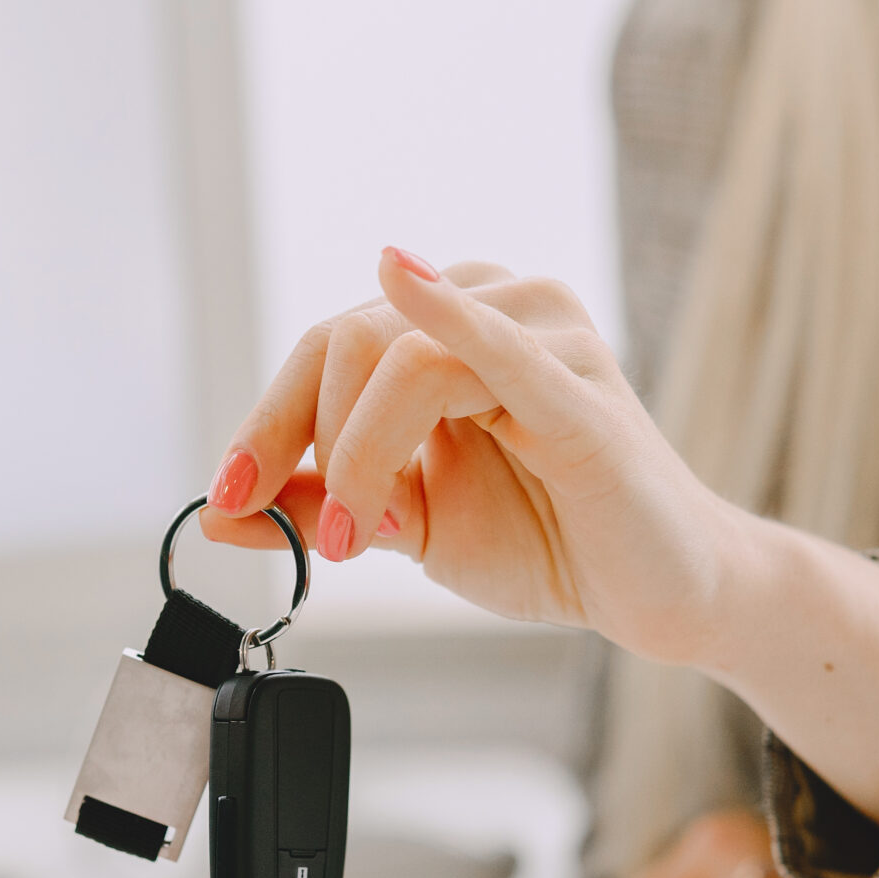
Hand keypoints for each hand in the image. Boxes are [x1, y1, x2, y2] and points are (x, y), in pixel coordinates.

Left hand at [201, 250, 878, 828]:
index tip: (229, 499)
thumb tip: (220, 516)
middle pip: (351, 342)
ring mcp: (547, 336)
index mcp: (451, 328)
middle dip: (307, 446)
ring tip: (364, 537)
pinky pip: (497, 344)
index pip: (329, 344)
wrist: (658, 594)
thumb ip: (323, 506)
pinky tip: (404, 283)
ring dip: (358, 455)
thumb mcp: (412, 526)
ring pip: (402, 360)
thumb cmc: (552, 541)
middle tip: (323, 541)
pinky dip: (445, 317)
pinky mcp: (581, 389)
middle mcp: (499, 307)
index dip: (266, 420)